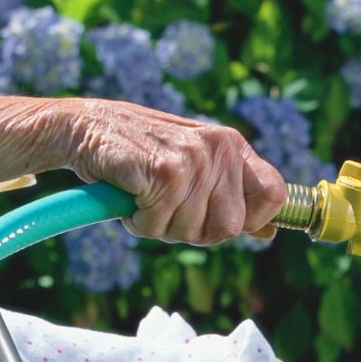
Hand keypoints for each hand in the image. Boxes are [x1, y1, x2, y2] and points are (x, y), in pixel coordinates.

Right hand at [53, 98, 287, 246]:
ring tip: (146, 196)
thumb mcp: (195, 168)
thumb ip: (232, 197)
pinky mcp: (162, 171)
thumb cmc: (141, 152)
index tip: (222, 220)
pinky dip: (139, 222)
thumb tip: (269, 234)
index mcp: (231, 145)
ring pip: (192, 232)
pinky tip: (131, 195)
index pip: (275, 194)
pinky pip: (158, 226)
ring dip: (162, 225)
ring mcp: (192, 158)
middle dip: (195, 230)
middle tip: (168, 207)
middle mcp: (218, 148)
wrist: (85, 127)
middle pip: (229, 228)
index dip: (254, 220)